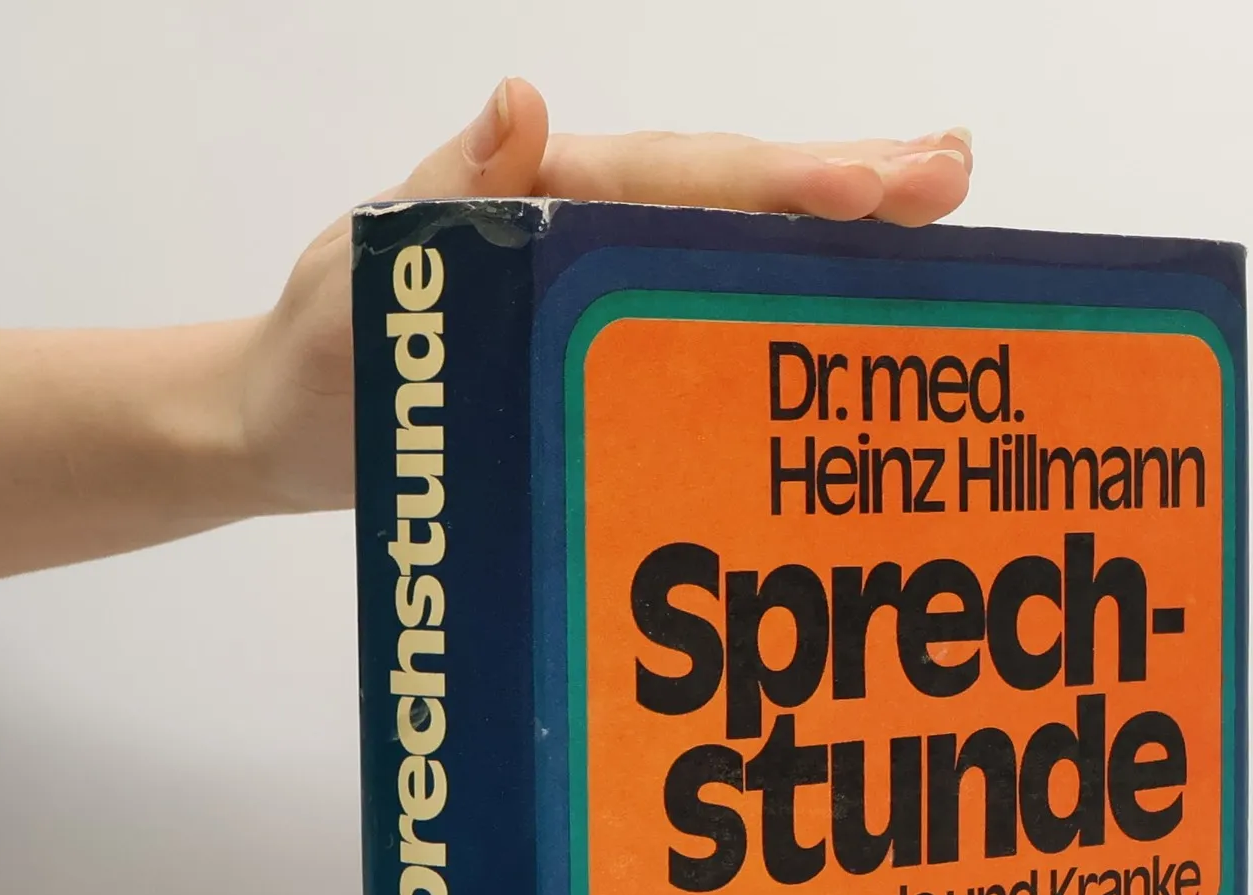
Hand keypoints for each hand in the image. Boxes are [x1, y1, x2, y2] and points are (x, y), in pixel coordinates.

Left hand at [240, 77, 974, 513]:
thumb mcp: (368, 270)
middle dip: (848, 186)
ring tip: (939, 213)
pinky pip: (713, 322)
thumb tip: (523, 104)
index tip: (873, 186)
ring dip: (840, 235)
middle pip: (736, 199)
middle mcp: (596, 234)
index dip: (779, 185)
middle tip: (956, 177)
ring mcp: (612, 295)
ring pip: (741, 250)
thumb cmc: (329, 352)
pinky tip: (851, 310)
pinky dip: (787, 308)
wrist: (296, 431)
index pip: (681, 182)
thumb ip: (446, 195)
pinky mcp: (615, 354)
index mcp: (550, 204)